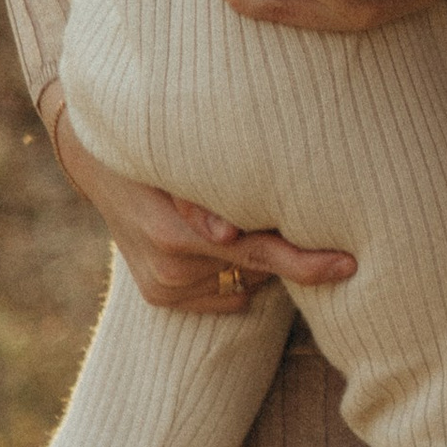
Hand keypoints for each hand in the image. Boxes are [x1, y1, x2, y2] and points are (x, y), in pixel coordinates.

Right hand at [41, 91, 355, 310]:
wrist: (96, 163)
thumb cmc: (156, 148)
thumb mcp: (183, 157)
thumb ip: (211, 195)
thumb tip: (237, 231)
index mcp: (177, 234)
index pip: (259, 254)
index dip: (308, 263)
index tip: (349, 265)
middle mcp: (171, 268)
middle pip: (259, 266)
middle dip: (282, 245)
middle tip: (296, 214)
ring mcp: (164, 287)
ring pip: (247, 278)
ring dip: (255, 255)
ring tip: (234, 216)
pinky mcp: (159, 297)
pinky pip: (226, 292)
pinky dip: (234, 271)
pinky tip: (216, 240)